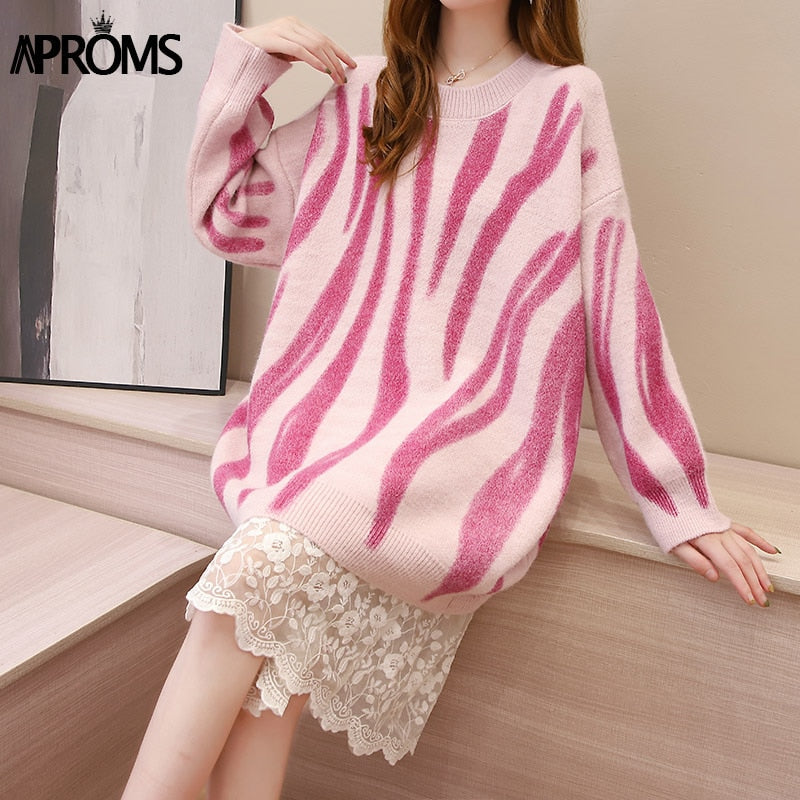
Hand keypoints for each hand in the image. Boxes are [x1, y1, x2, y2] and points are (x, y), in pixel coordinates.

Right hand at [238, 17, 356, 84]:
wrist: (238, 53)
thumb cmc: (262, 54)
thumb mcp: (287, 53)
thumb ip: (303, 53)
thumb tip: (324, 64)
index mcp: (296, 25)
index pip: (324, 38)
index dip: (340, 52)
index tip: (351, 64)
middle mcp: (291, 24)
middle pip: (322, 42)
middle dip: (336, 61)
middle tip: (344, 78)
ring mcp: (282, 29)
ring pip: (314, 46)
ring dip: (328, 64)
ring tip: (337, 78)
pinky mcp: (274, 39)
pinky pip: (300, 50)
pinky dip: (314, 61)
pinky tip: (324, 71)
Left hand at [671, 522, 778, 606]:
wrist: (667, 499)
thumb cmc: (668, 523)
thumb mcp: (674, 545)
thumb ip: (695, 561)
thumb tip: (714, 577)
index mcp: (708, 540)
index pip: (730, 566)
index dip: (741, 584)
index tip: (749, 599)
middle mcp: (720, 534)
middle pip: (742, 561)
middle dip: (754, 583)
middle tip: (762, 600)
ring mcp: (725, 528)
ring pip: (748, 549)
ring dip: (760, 569)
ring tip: (767, 585)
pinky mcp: (725, 523)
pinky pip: (747, 532)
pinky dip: (761, 542)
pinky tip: (772, 551)